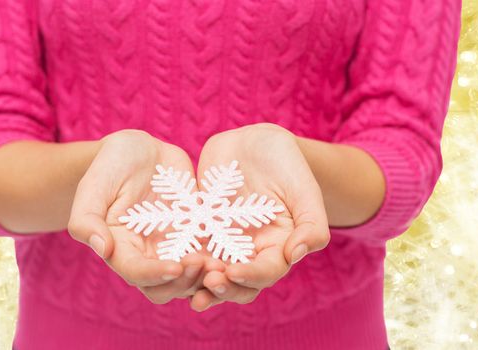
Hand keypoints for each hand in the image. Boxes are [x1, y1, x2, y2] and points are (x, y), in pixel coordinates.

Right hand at [67, 130, 206, 303]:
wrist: (140, 150)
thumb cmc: (111, 165)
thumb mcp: (94, 185)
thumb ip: (87, 218)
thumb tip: (102, 249)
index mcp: (119, 249)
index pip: (136, 273)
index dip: (155, 274)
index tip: (176, 266)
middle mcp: (146, 256)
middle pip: (166, 287)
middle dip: (185, 282)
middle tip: (204, 264)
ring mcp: (173, 249)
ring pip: (191, 279)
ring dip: (207, 277)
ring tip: (223, 263)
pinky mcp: (196, 237)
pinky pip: (212, 256)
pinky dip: (223, 260)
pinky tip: (237, 251)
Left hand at [189, 123, 330, 310]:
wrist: (255, 143)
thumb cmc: (287, 163)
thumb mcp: (304, 189)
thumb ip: (312, 223)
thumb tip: (297, 254)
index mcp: (279, 247)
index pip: (267, 272)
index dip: (252, 276)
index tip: (234, 272)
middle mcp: (250, 252)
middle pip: (238, 283)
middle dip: (223, 287)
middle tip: (208, 283)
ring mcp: (223, 243)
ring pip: (210, 273)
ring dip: (198, 282)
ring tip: (185, 283)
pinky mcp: (201, 230)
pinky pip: (188, 249)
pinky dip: (179, 259)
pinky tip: (165, 262)